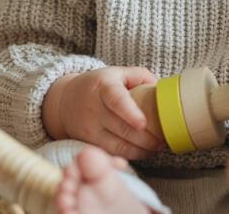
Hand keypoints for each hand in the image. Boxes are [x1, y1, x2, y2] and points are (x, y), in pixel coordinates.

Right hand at [44, 66, 165, 159]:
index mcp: (104, 87)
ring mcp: (89, 128)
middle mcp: (94, 109)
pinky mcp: (88, 143)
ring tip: (156, 148)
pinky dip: (129, 155)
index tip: (143, 123)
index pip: (116, 100)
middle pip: (121, 128)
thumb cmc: (101, 85)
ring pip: (117, 145)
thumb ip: (141, 76)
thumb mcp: (118, 73)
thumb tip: (160, 91)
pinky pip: (111, 153)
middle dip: (145, 138)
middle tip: (162, 140)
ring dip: (140, 150)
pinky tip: (142, 152)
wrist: (65, 101)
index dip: (130, 113)